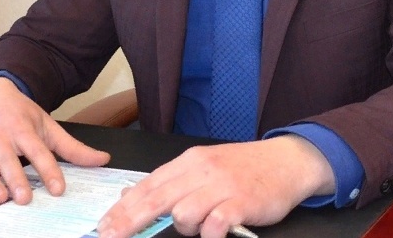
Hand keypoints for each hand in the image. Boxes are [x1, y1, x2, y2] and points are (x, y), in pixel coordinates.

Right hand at [0, 77, 110, 204]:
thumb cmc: (18, 112)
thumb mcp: (47, 125)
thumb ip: (73, 147)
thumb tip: (102, 159)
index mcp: (24, 130)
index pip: (39, 152)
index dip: (49, 171)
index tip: (57, 189)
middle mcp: (1, 137)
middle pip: (9, 161)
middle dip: (16, 179)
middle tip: (24, 198)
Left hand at [96, 135, 334, 237]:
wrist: (288, 161)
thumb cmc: (245, 168)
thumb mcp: (205, 167)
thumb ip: (171, 181)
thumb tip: (129, 193)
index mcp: (190, 161)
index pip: (148, 185)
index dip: (122, 208)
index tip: (104, 226)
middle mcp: (203, 170)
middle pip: (157, 198)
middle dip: (129, 220)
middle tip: (111, 237)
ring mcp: (222, 186)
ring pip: (183, 213)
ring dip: (185, 227)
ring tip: (201, 226)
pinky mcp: (241, 203)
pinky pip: (214, 225)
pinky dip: (210, 234)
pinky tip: (216, 233)